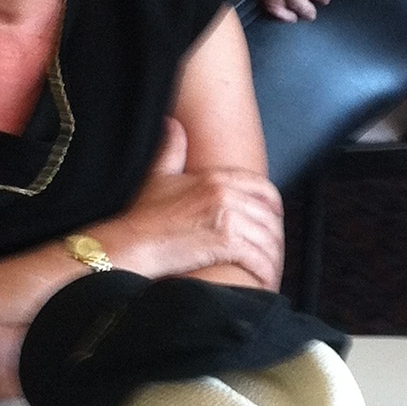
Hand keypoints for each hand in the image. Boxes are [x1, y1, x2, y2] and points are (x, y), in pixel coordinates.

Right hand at [105, 118, 282, 285]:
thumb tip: (172, 123)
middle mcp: (225, 193)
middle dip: (275, 237)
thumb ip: (171, 150)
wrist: (130, 244)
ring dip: (273, 258)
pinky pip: (259, 258)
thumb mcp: (157, 176)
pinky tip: (264, 282)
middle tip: (273, 253)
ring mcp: (227, 217)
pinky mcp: (225, 243)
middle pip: (269, 216)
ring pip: (267, 238)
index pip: (262, 188)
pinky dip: (266, 272)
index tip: (275, 219)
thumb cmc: (142, 216)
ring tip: (271, 272)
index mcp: (215, 178)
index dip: (274, 206)